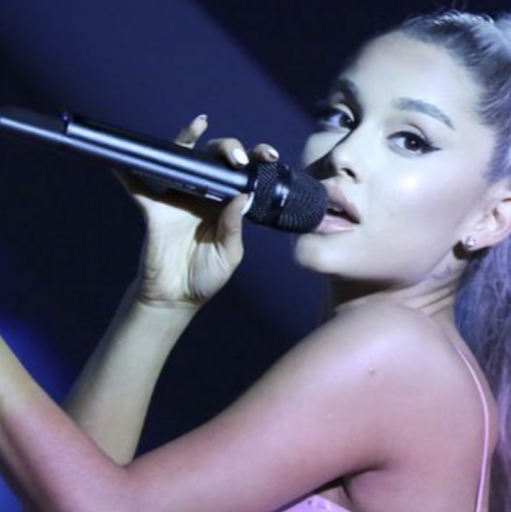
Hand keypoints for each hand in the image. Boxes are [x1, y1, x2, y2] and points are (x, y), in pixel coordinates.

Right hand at [119, 115, 279, 308]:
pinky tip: (127, 154)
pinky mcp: (153, 207)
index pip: (241, 175)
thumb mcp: (229, 255)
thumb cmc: (206, 277)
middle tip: (235, 157)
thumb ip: (233, 228)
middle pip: (213, 160)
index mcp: (226, 205)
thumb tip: (243, 197)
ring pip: (181, 160)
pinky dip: (129, 169)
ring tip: (198, 125)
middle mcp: (203, 195)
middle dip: (226, 148)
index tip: (268, 156)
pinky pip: (139, 185)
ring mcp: (177, 197)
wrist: (175, 297)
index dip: (254, 161)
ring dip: (186, 139)